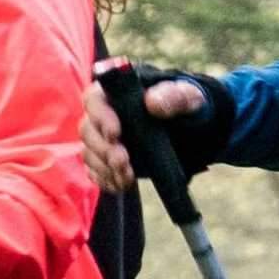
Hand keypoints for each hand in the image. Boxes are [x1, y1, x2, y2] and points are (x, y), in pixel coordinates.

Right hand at [82, 62, 212, 196]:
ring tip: (128, 177)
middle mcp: (103, 115)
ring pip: (90, 154)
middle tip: (123, 161)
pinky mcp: (108, 160)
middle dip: (103, 149)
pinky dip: (107, 180)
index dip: (100, 116)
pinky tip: (121, 185)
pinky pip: (96, 172)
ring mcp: (103, 139)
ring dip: (106, 168)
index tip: (115, 133)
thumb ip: (174, 96)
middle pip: (88, 131)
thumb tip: (152, 102)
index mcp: (116, 92)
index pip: (94, 99)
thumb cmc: (183, 105)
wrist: (190, 128)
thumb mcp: (188, 97)